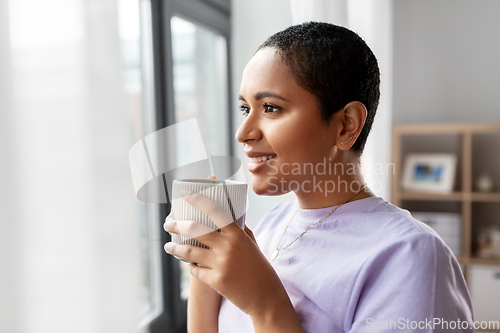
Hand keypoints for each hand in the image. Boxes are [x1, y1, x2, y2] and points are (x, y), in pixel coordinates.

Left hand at [163, 189, 284, 317]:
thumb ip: (238, 230)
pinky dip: (191, 266)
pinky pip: (195, 270)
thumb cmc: (259, 268)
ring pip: (189, 251)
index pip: (214, 211)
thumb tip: (225, 215)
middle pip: (195, 229)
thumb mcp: (251, 244)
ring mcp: (221, 264)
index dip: (198, 200)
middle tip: (168, 224)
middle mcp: (228, 246)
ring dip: (175, 247)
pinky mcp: (216, 280)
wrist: (265, 296)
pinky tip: (189, 264)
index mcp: (237, 234)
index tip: (185, 195)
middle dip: (176, 225)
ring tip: (168, 246)